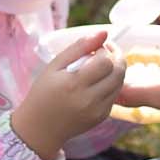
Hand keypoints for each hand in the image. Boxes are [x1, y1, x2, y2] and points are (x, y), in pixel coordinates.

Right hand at [11, 31, 125, 159]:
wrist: (39, 127)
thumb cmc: (43, 92)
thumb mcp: (55, 66)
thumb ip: (79, 47)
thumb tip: (104, 32)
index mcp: (74, 84)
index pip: (106, 62)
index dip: (105, 51)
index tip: (97, 48)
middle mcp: (89, 100)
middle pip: (118, 72)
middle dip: (116, 58)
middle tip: (106, 52)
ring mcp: (97, 111)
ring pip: (120, 83)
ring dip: (115, 70)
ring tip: (101, 66)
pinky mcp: (101, 117)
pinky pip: (114, 95)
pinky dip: (111, 85)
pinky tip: (97, 82)